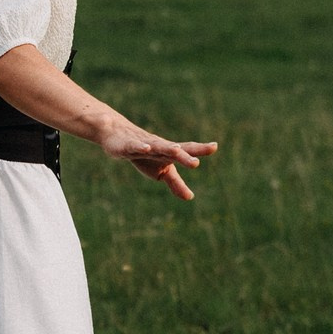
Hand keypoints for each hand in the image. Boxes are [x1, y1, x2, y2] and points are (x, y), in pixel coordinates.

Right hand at [94, 116, 217, 199]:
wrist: (118, 137)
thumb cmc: (145, 155)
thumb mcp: (161, 172)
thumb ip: (176, 183)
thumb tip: (190, 197)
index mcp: (169, 153)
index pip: (187, 150)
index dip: (200, 149)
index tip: (215, 146)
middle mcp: (159, 146)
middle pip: (174, 149)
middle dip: (185, 155)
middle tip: (196, 163)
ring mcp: (144, 144)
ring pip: (157, 146)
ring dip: (167, 147)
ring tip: (176, 150)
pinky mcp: (128, 146)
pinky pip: (135, 146)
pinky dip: (140, 147)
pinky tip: (145, 148)